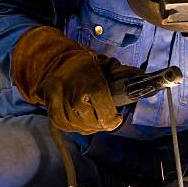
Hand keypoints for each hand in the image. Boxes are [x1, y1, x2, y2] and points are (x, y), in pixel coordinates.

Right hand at [12, 26, 128, 134]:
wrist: (56, 59)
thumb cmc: (85, 65)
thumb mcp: (106, 65)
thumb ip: (120, 75)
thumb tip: (139, 76)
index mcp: (92, 84)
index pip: (105, 112)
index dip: (113, 120)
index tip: (117, 118)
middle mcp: (74, 94)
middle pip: (90, 122)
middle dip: (101, 124)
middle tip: (107, 121)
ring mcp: (59, 100)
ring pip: (76, 125)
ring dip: (88, 127)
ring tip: (95, 123)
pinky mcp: (49, 105)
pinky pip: (62, 124)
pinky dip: (72, 127)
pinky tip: (81, 124)